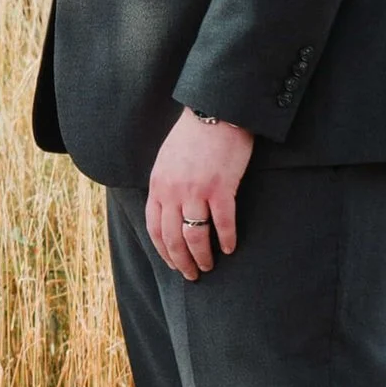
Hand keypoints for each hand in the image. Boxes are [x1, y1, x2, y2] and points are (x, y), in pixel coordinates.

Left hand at [147, 110, 255, 278]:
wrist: (216, 111)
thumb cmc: (194, 134)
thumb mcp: (167, 159)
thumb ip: (165, 185)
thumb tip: (169, 209)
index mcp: (158, 185)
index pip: (154, 228)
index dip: (163, 250)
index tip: (172, 263)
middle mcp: (172, 191)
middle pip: (172, 238)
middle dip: (181, 261)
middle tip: (192, 275)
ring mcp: (196, 191)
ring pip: (195, 236)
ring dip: (202, 256)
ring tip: (210, 266)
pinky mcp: (221, 188)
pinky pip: (223, 223)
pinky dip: (227, 239)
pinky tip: (231, 248)